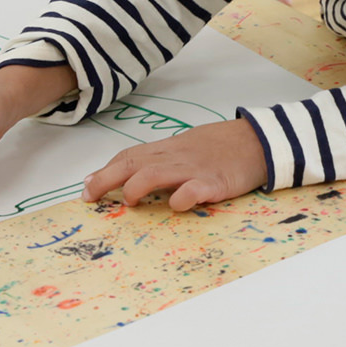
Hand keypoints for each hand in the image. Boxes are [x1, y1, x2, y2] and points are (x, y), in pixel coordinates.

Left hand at [82, 118, 267, 209]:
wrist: (258, 140)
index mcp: (168, 149)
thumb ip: (159, 160)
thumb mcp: (186, 147)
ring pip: (157, 172)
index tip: (87, 188)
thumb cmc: (222, 146)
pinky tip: (176, 206)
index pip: (129, 156)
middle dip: (107, 179)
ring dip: (137, 186)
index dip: (104, 171)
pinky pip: (194, 188)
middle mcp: (176, 156)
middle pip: (133, 163)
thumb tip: (127, 175)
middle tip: (90, 197)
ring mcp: (195, 169)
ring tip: (129, 200)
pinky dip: (182, 197)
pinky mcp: (216, 182)